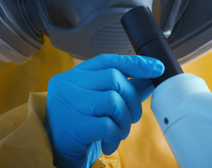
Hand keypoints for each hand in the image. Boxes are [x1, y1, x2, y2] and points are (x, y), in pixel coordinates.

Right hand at [45, 54, 163, 167]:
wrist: (55, 152)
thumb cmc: (80, 125)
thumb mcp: (101, 103)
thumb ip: (124, 88)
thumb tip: (150, 77)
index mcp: (74, 76)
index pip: (107, 61)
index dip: (135, 63)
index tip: (156, 68)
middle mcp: (67, 84)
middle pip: (114, 79)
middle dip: (132, 100)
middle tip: (131, 118)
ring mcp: (67, 104)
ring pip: (113, 101)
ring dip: (124, 121)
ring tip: (117, 132)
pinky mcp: (71, 126)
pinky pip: (107, 125)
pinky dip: (115, 136)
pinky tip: (108, 143)